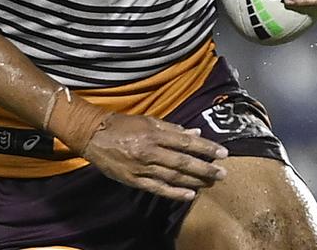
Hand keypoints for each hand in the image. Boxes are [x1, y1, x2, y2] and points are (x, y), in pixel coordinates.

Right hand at [81, 113, 228, 201]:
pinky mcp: (134, 180)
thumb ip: (172, 128)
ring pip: (173, 177)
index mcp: (154, 134)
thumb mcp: (148, 121)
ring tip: (210, 183)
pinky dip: (175, 193)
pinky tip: (189, 195)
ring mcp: (142, 168)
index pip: (186, 142)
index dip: (206, 148)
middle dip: (205, 168)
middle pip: (183, 162)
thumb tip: (195, 132)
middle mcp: (150, 151)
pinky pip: (158, 188)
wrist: (93, 135)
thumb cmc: (123, 125)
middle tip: (222, 173)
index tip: (223, 153)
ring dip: (194, 181)